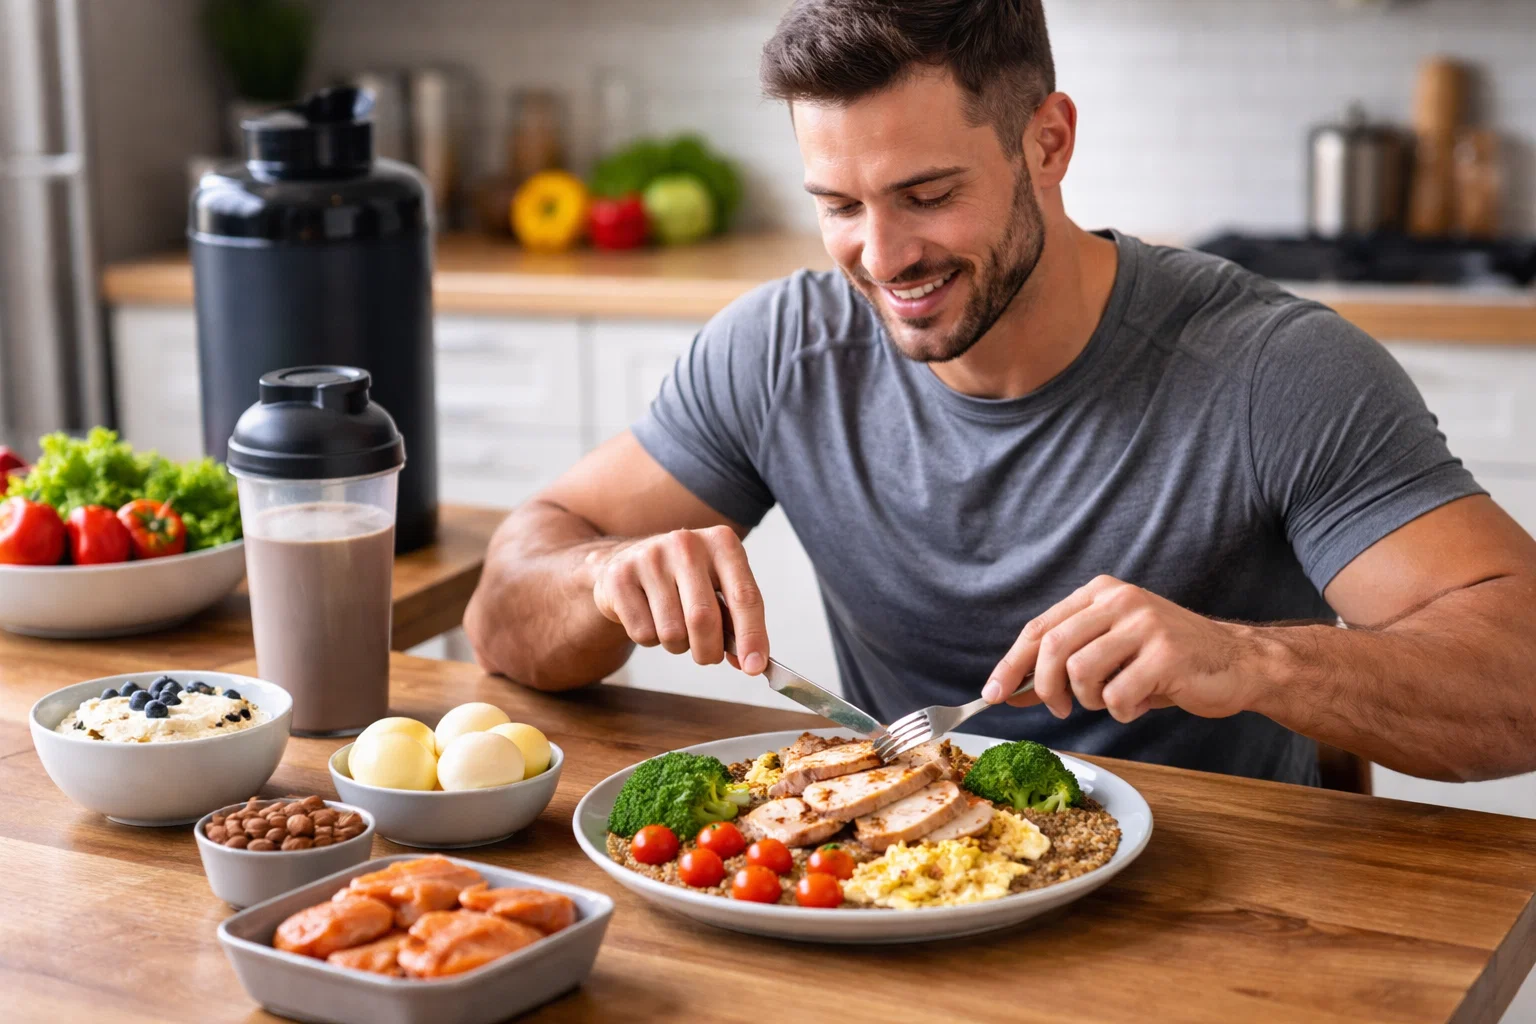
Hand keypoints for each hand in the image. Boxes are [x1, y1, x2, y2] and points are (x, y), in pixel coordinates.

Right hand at [586, 526, 768, 673]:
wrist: (629, 562)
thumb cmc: (683, 580)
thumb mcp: (717, 588)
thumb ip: (736, 622)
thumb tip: (750, 661)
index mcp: (722, 543)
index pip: (744, 596)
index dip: (752, 636)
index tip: (754, 667)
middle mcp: (687, 543)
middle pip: (704, 619)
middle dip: (708, 650)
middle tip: (707, 655)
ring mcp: (650, 557)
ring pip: (672, 632)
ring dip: (677, 645)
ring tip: (673, 625)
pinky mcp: (620, 577)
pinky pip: (643, 634)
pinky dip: (650, 640)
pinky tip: (648, 617)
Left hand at [982, 575, 1264, 722]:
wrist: (1238, 662)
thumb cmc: (1168, 661)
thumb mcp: (1111, 651)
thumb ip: (1064, 664)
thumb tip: (1010, 690)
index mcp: (1100, 593)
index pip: (1040, 628)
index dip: (1011, 664)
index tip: (992, 693)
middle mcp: (1120, 600)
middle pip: (1053, 648)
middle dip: (1045, 689)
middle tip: (1058, 709)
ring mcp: (1145, 625)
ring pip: (1081, 673)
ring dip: (1090, 700)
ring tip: (1115, 698)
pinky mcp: (1166, 655)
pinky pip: (1118, 696)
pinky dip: (1123, 711)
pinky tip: (1142, 702)